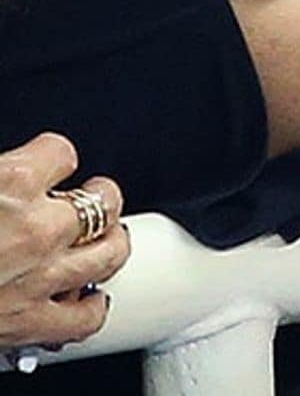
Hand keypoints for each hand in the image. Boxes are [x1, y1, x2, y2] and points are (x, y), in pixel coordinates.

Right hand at [0, 136, 129, 351]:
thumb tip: (5, 174)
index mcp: (12, 183)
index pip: (63, 153)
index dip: (55, 158)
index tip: (51, 163)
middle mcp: (36, 229)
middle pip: (101, 202)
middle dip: (100, 196)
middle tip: (94, 196)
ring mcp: (38, 277)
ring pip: (109, 254)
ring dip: (111, 242)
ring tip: (106, 237)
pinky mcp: (28, 322)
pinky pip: (84, 317)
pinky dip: (92, 307)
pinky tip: (86, 298)